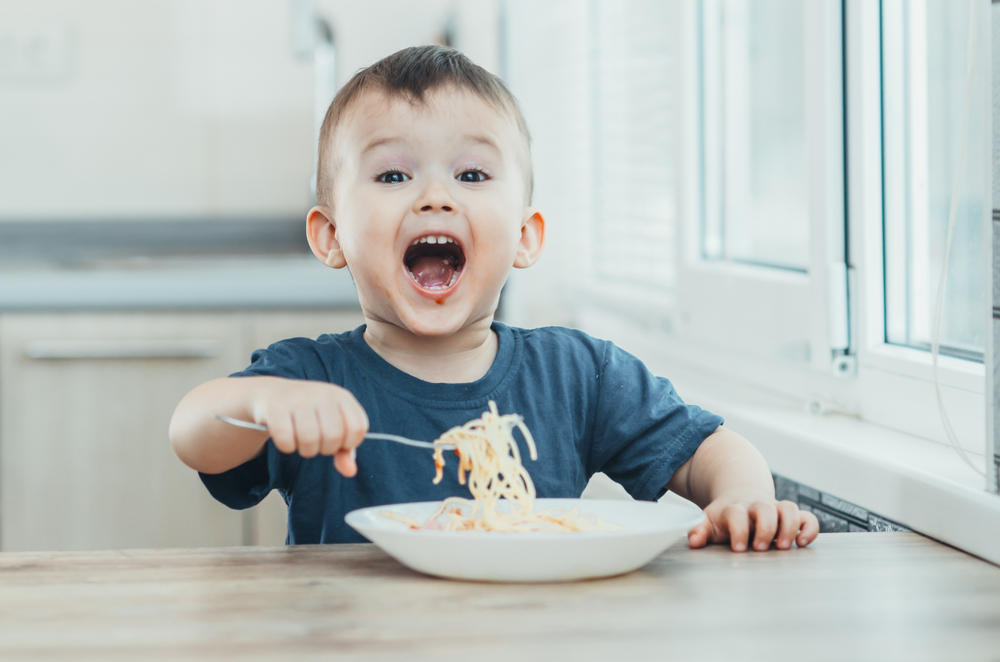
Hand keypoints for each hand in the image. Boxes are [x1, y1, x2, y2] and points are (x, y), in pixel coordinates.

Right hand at [253, 378, 368, 476]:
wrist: (272, 394)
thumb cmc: (308, 414)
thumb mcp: (331, 426)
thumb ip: (344, 450)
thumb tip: (350, 471)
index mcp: (342, 397)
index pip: (358, 427)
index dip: (349, 443)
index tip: (338, 442)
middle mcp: (322, 394)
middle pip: (334, 436)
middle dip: (325, 449)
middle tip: (317, 443)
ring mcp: (299, 399)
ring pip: (310, 440)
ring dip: (306, 450)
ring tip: (302, 442)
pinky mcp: (277, 408)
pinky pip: (286, 440)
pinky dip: (287, 447)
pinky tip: (287, 438)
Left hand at [687, 492, 819, 551]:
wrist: (741, 497)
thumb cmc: (724, 517)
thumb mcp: (709, 522)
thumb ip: (699, 530)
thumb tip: (694, 541)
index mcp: (734, 508)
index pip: (736, 513)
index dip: (738, 530)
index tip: (737, 548)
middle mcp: (756, 506)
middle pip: (765, 508)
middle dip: (765, 528)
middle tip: (760, 548)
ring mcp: (775, 509)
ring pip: (789, 508)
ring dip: (789, 527)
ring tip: (784, 547)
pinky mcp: (791, 516)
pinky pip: (807, 517)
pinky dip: (809, 528)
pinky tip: (803, 543)